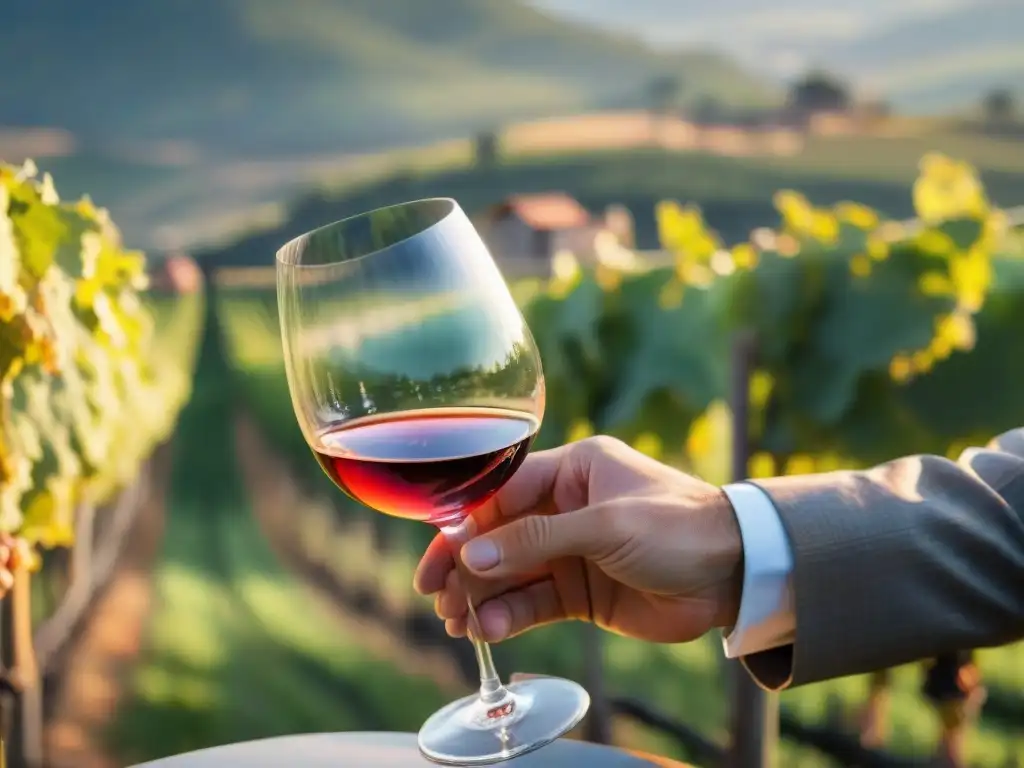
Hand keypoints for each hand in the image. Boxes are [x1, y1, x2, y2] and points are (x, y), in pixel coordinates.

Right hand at [413, 436, 743, 644]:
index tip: (440, 553)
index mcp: (573, 471)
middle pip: (500, 536)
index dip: (467, 523)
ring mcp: (572, 552)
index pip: (503, 493)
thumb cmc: (678, 529)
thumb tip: (470, 555)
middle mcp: (567, 508)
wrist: (735, 575)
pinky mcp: (582, 591)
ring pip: (512, 573)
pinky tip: (488, 630)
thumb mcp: (605, 525)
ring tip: (456, 621)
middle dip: (467, 566)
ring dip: (482, 596)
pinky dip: (510, 616)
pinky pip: (534, 603)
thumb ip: (536, 540)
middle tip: (436, 596)